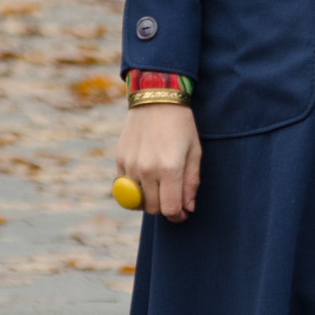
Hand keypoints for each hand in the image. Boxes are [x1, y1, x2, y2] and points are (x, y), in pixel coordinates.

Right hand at [115, 105, 200, 222]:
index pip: (170, 209)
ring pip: (137, 200)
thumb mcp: (194, 152)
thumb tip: (188, 208)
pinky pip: (124, 187)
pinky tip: (146, 178)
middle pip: (153, 208)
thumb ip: (191, 182)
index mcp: (170, 169)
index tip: (182, 214)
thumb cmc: (181, 125)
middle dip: (164, 208)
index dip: (178, 216)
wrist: (156, 98)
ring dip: (148, 199)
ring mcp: (131, 165)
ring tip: (159, 188)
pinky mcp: (120, 159)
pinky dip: (134, 188)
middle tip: (173, 200)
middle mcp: (148, 170)